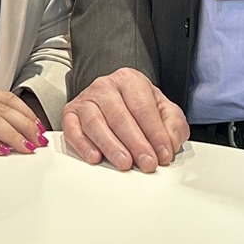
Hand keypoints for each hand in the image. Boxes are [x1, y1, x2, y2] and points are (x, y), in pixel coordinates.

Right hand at [63, 68, 189, 171]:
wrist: (114, 98)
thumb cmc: (138, 106)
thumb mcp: (163, 110)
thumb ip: (173, 125)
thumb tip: (170, 143)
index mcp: (130, 80)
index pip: (143, 107)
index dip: (155, 132)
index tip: (163, 153)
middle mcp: (105, 86)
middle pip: (119, 116)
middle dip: (135, 142)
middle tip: (147, 162)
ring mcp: (85, 99)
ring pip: (95, 123)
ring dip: (111, 146)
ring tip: (124, 163)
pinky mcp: (70, 113)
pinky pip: (73, 129)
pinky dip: (83, 145)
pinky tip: (95, 157)